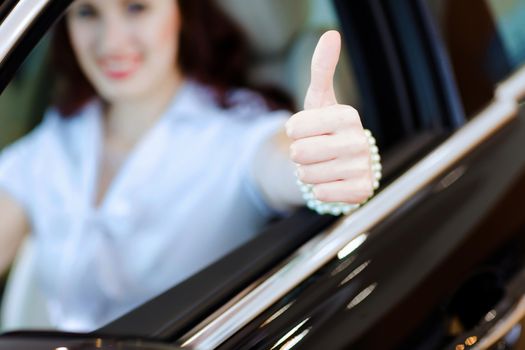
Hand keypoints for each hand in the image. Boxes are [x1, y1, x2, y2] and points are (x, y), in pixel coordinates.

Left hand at [285, 31, 373, 204]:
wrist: (341, 167)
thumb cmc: (324, 131)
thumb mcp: (319, 101)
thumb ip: (321, 69)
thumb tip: (331, 34)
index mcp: (348, 115)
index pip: (294, 127)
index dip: (293, 132)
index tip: (307, 131)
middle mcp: (361, 140)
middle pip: (299, 153)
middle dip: (299, 155)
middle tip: (314, 152)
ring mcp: (364, 167)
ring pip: (307, 175)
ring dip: (308, 173)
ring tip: (323, 166)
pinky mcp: (362, 191)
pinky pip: (321, 194)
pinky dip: (319, 191)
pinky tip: (332, 182)